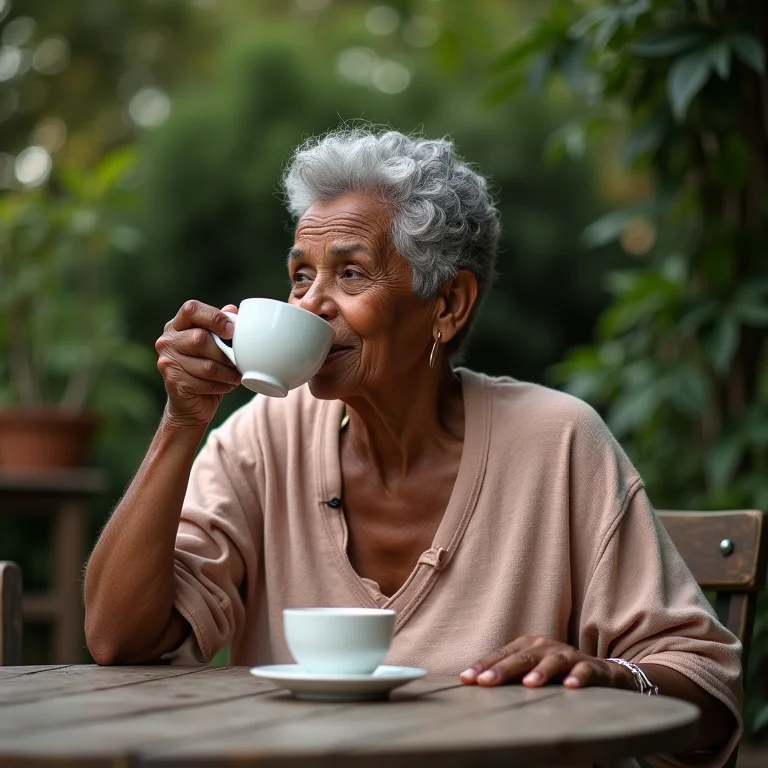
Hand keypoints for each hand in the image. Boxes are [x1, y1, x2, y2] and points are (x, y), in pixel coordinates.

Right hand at [155, 300, 241, 428]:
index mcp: (178, 325)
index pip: (191, 309)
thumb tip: (232, 309)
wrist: (191, 403)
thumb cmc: (207, 368)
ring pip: (207, 366)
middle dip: (225, 353)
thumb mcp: (215, 344)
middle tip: (238, 361)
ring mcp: (167, 362)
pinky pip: (205, 383)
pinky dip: (222, 386)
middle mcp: (167, 341)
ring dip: (228, 373)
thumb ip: (221, 326)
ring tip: (236, 376)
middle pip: (200, 339)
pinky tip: (225, 385)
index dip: (214, 317)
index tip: (232, 330)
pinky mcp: (173, 382)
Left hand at [460, 636, 635, 690]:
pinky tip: (571, 686)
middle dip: (502, 669)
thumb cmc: (556, 672)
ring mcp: (567, 654)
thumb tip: (476, 687)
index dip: (483, 666)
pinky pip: (584, 670)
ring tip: (529, 684)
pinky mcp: (590, 666)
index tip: (466, 679)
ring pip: (552, 661)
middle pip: (521, 657)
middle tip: (486, 682)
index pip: (500, 655)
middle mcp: (544, 647)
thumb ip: (509, 677)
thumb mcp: (530, 671)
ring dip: (540, 672)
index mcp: (526, 646)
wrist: (600, 672)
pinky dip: (578, 677)